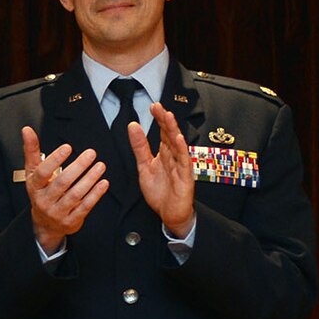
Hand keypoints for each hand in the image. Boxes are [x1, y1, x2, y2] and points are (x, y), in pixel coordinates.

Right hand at [21, 125, 108, 250]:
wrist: (45, 224)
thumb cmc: (41, 191)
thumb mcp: (33, 172)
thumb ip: (32, 151)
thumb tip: (26, 130)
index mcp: (34, 186)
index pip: (43, 172)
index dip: (55, 160)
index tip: (67, 147)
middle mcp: (44, 200)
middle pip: (61, 183)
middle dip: (78, 167)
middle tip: (91, 153)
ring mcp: (57, 212)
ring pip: (75, 195)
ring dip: (89, 179)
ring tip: (100, 166)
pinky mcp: (70, 221)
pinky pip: (84, 207)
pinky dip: (95, 194)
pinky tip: (103, 183)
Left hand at [129, 104, 196, 235]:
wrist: (169, 213)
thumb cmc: (160, 191)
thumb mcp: (144, 167)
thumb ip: (139, 148)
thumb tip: (133, 126)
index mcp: (164, 153)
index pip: (162, 132)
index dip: (158, 119)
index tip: (152, 106)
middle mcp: (174, 156)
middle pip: (170, 134)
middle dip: (164, 120)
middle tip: (158, 106)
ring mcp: (180, 165)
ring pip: (177, 145)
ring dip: (173, 130)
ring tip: (168, 116)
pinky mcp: (185, 176)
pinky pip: (183, 161)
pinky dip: (181, 150)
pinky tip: (178, 139)